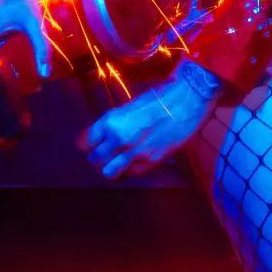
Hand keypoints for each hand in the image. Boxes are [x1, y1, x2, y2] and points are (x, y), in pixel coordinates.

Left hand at [82, 62, 220, 179]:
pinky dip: (132, 169)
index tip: (91, 143)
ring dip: (112, 168)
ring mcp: (134, 153)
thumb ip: (115, 123)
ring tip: (118, 161)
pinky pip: (132, 173)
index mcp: (110, 121)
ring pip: (109, 173)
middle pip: (95, 160)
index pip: (84, 142)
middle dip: (98, 157)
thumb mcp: (129, 107)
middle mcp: (118, 139)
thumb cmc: (159, 97)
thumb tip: (106, 136)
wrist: (187, 101)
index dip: (87, 143)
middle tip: (106, 153)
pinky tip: (137, 160)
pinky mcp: (151, 162)